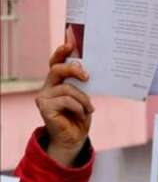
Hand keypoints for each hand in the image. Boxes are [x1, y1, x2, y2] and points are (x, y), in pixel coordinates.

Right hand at [36, 43, 92, 166]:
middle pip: (57, 69)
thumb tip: (88, 70)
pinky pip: (67, 100)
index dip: (61, 52)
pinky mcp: (44, 107)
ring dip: (83, 99)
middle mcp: (48, 87)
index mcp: (57, 82)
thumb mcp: (84, 97)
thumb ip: (82, 84)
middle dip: (73, 69)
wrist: (74, 138)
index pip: (56, 62)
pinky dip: (79, 107)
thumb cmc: (80, 117)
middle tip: (87, 76)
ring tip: (89, 108)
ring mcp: (44, 97)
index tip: (70, 43)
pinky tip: (82, 114)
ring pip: (67, 88)